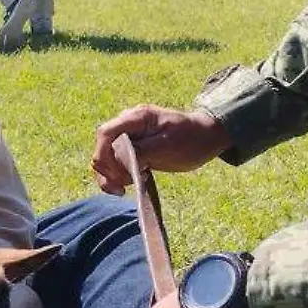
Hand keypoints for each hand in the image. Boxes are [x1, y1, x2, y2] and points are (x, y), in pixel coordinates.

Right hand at [91, 105, 232, 194]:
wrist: (205, 138)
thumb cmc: (190, 139)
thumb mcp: (167, 146)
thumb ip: (141, 151)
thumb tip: (117, 161)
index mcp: (136, 118)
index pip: (105, 133)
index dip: (104, 156)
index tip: (117, 176)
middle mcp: (127, 124)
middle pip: (102, 147)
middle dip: (107, 169)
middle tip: (123, 187)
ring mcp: (128, 136)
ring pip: (105, 157)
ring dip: (109, 176)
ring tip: (123, 189)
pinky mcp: (132, 149)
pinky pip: (115, 163)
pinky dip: (116, 176)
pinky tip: (128, 185)